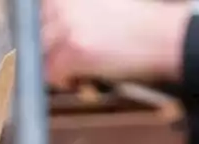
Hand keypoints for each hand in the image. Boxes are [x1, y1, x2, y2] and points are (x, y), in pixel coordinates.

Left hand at [42, 0, 190, 85]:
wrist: (163, 37)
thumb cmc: (141, 24)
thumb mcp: (103, 4)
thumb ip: (77, 10)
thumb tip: (53, 30)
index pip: (38, 13)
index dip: (44, 31)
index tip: (52, 44)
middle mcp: (63, 5)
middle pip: (35, 34)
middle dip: (50, 51)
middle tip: (72, 61)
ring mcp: (66, 27)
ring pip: (41, 54)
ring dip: (57, 66)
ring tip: (81, 70)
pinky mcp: (73, 51)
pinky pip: (52, 73)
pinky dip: (65, 82)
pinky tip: (84, 79)